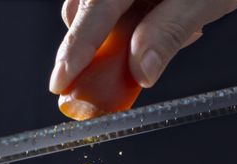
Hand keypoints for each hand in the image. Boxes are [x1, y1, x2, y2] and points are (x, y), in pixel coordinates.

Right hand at [49, 0, 236, 93]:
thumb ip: (168, 32)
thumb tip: (140, 71)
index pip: (92, 11)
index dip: (75, 51)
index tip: (61, 82)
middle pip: (85, 9)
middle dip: (97, 47)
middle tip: (122, 73)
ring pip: (101, 7)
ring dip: (122, 34)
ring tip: (176, 31)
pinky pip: (121, 2)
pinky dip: (137, 18)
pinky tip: (169, 15)